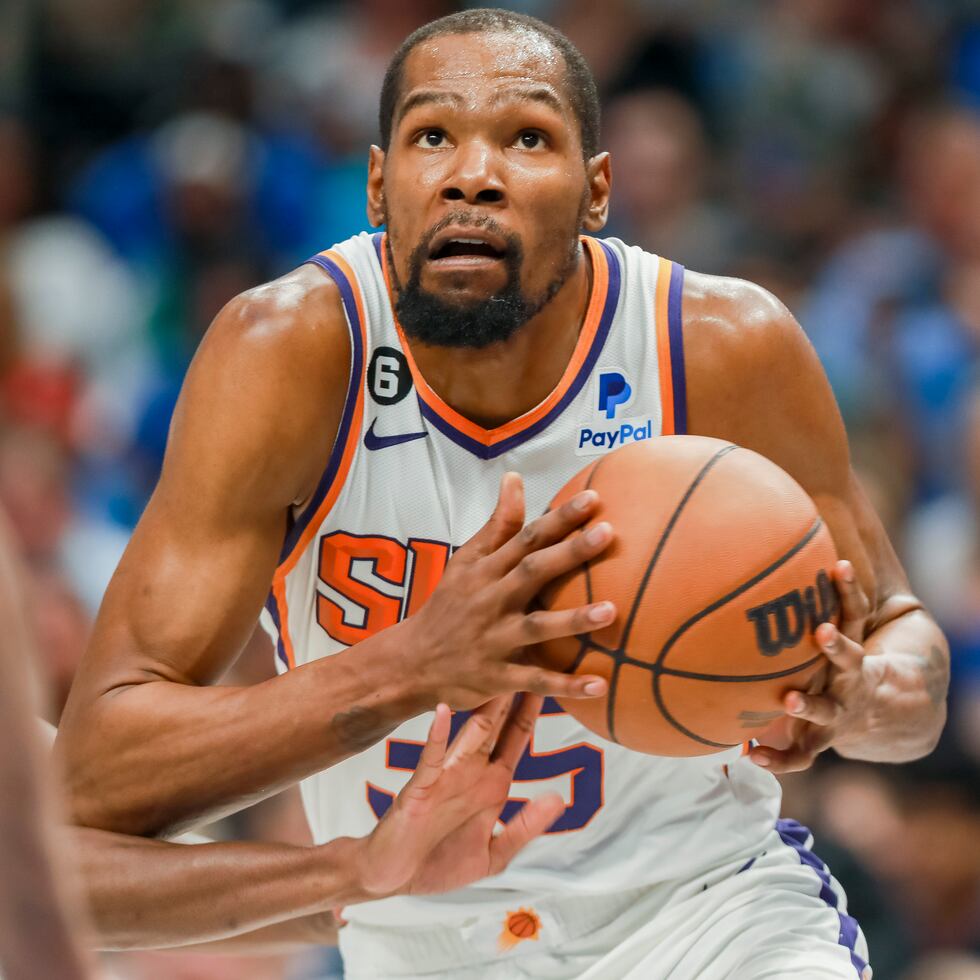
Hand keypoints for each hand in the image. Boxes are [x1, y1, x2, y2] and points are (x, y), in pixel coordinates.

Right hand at [356, 694, 561, 897]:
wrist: (390, 878)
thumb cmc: (439, 864)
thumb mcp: (493, 854)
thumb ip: (524, 828)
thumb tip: (559, 800)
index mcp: (490, 786)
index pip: (515, 741)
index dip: (531, 714)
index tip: (550, 682)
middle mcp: (470, 774)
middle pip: (496, 728)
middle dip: (512, 697)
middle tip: (525, 660)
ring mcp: (445, 777)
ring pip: (469, 734)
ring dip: (484, 707)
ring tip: (496, 675)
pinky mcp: (421, 787)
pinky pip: (430, 757)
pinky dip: (437, 734)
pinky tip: (444, 711)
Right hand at [404, 472, 614, 708]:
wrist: (411, 662)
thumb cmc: (449, 606)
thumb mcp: (466, 561)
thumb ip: (498, 524)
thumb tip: (515, 478)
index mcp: (486, 571)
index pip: (525, 537)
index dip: (558, 518)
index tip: (593, 498)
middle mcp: (491, 601)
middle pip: (532, 572)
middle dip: (570, 553)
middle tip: (608, 534)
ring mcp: (494, 640)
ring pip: (536, 628)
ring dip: (573, 620)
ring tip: (611, 611)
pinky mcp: (497, 677)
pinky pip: (534, 682)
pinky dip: (565, 686)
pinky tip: (599, 685)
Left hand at [750, 560, 885, 772]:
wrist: (873, 714)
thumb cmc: (831, 663)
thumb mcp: (827, 636)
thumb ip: (797, 606)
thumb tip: (748, 557)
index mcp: (852, 651)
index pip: (857, 614)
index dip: (850, 590)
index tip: (839, 565)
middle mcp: (850, 681)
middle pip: (851, 660)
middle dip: (837, 646)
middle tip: (822, 631)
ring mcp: (839, 713)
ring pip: (828, 711)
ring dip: (810, 705)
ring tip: (791, 699)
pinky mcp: (821, 740)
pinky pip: (801, 754)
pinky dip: (778, 757)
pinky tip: (750, 753)